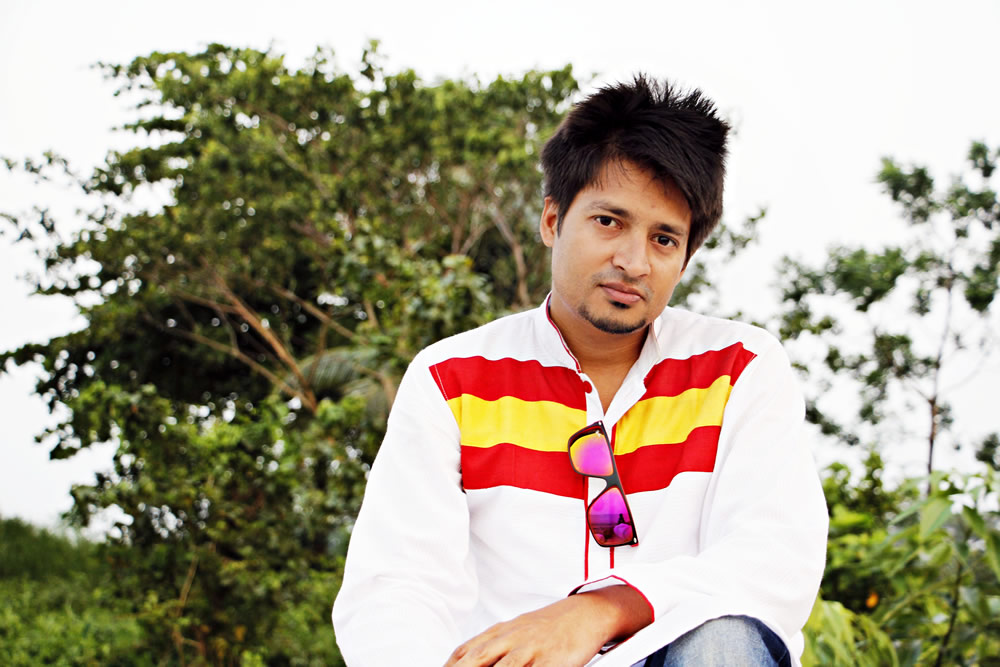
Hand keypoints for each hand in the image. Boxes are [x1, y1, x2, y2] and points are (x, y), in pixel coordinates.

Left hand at [443, 585, 651, 666]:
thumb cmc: (546, 628)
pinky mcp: (552, 660)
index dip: (450, 666)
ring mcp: (531, 650)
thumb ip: (488, 649)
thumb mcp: (513, 632)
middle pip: (477, 660)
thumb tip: (460, 661)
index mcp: (498, 633)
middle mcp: (510, 640)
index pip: (464, 653)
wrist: (585, 613)